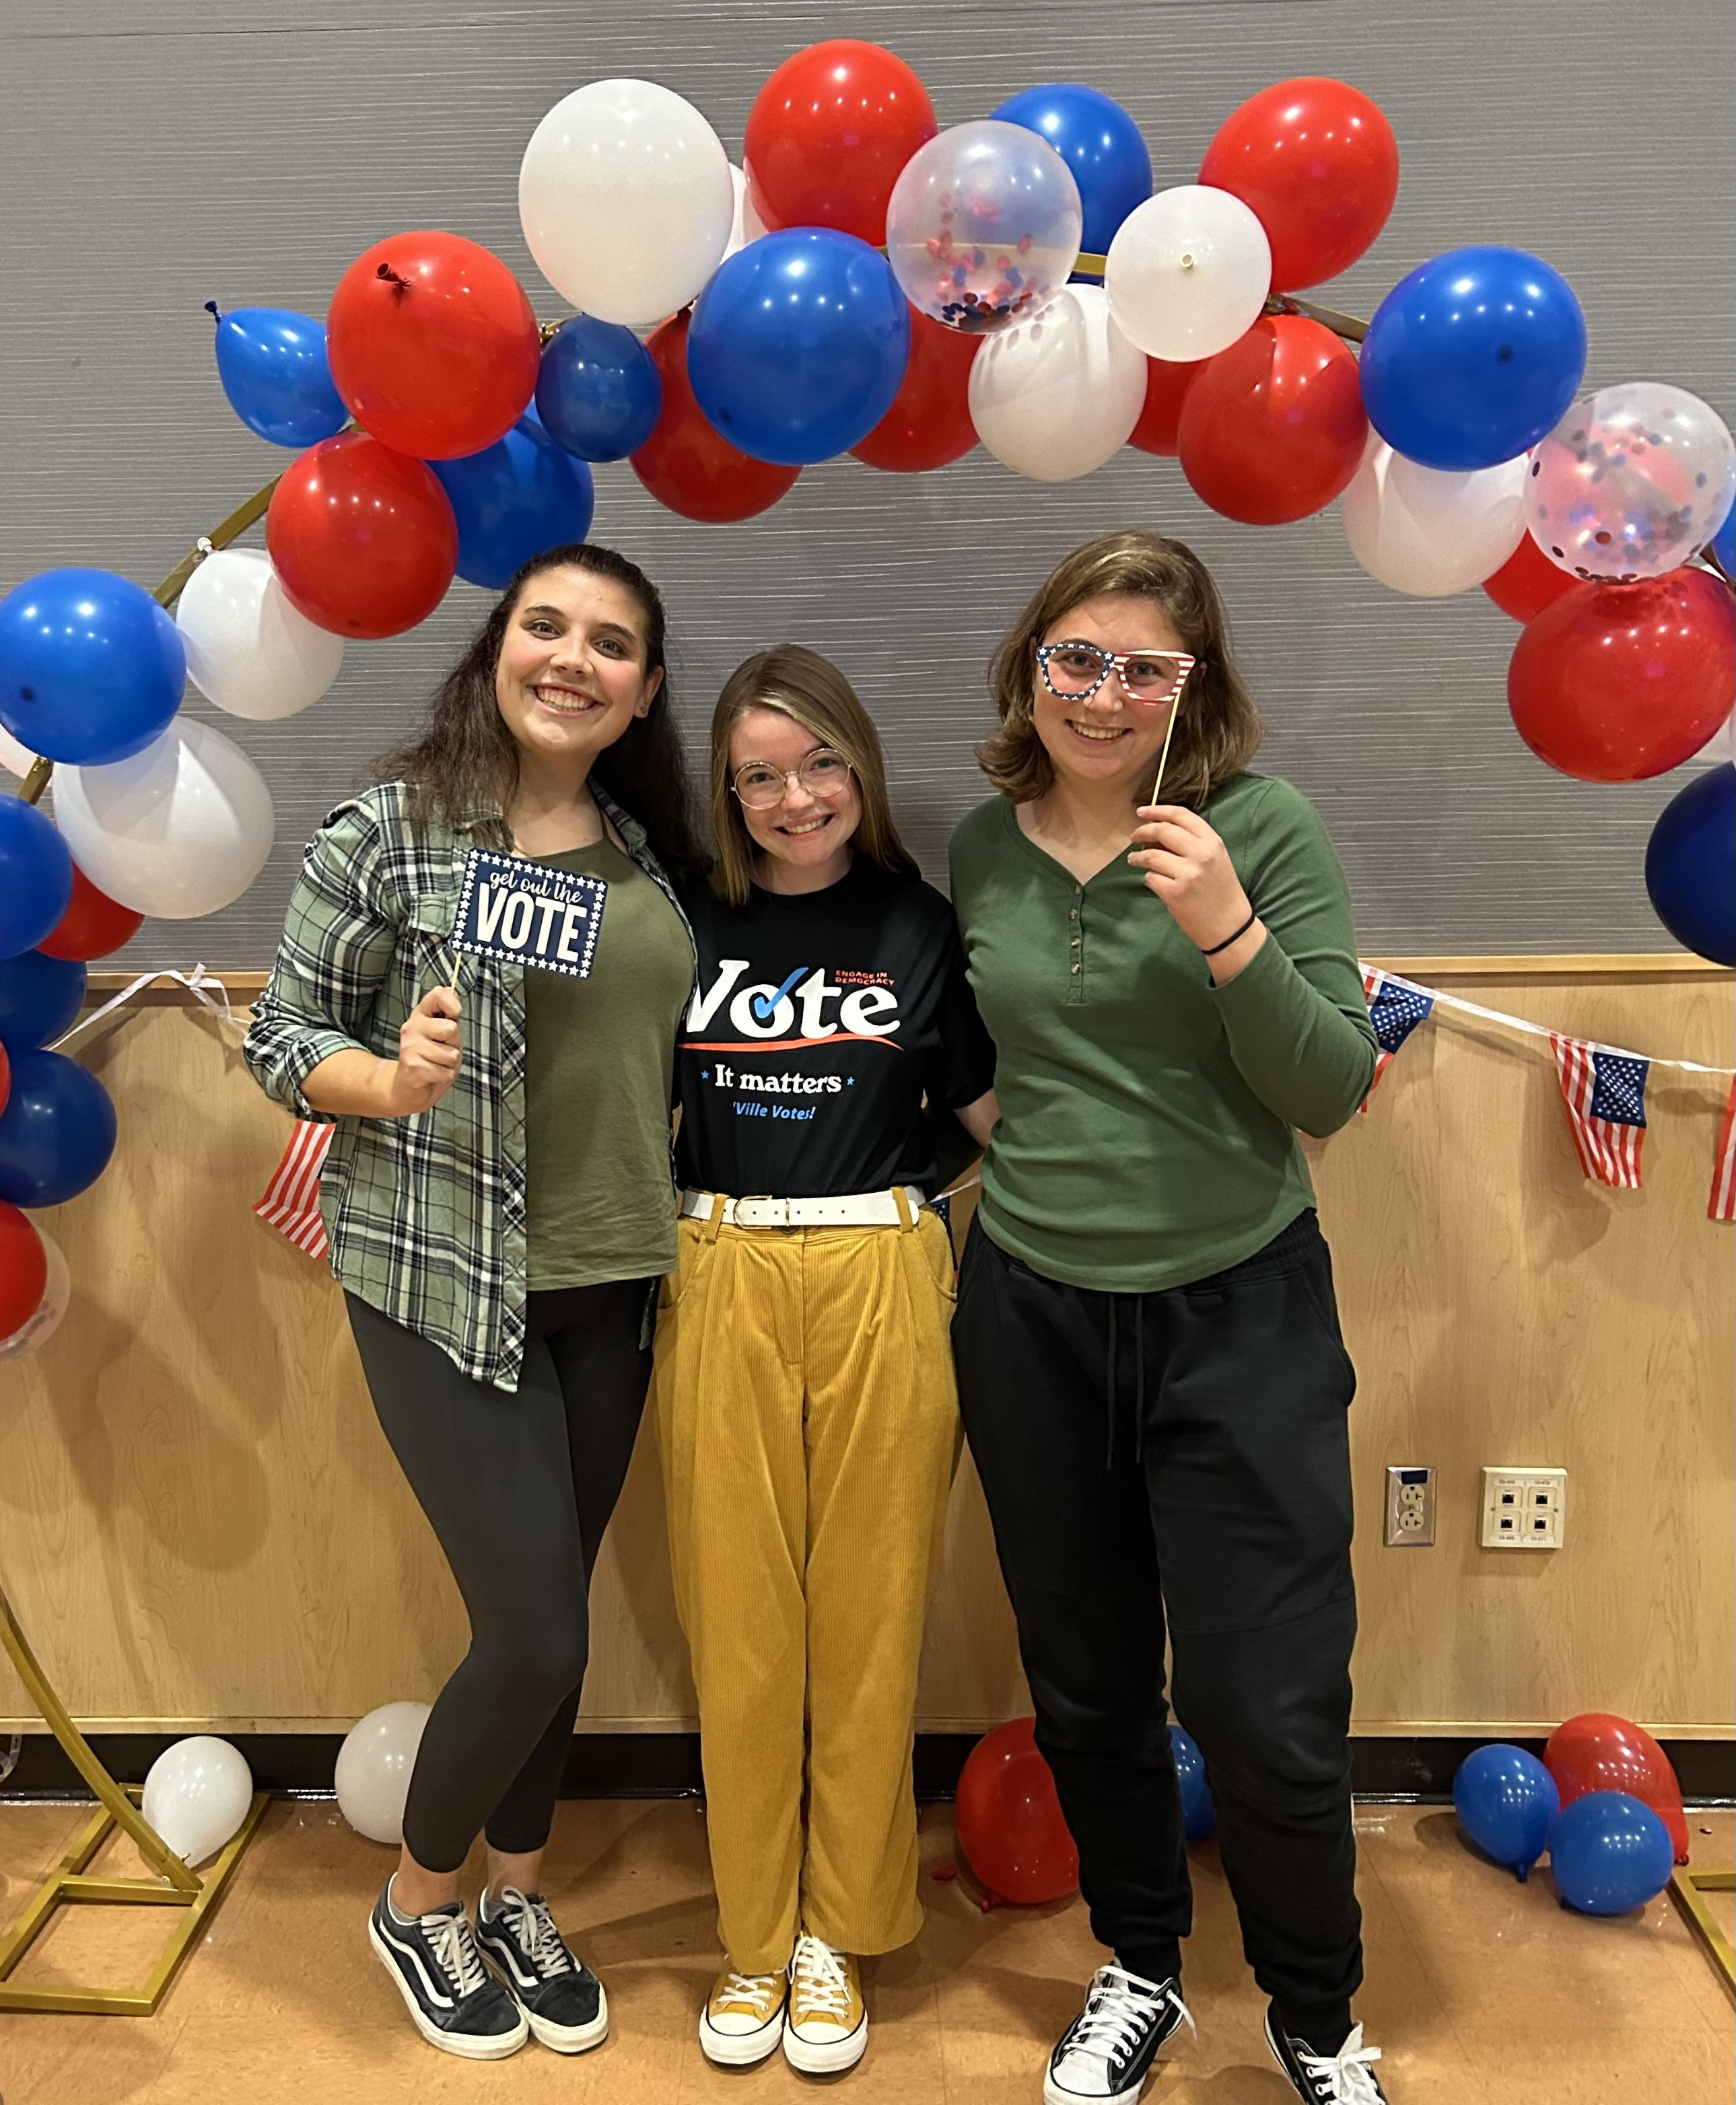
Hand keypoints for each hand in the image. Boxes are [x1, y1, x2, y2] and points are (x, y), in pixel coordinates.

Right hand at [385, 986, 461, 1115]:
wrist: (408, 1089)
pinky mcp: (412, 1066)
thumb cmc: (432, 1059)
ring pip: (450, 1054)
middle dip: (454, 1045)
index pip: (438, 995)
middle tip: (443, 1051)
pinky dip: (444, 1077)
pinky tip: (431, 1076)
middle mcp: (412, 1027)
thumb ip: (449, 1015)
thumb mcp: (446, 1036)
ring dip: (449, 1064)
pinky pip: (445, 1072)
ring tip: (436, 1065)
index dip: (453, 1004)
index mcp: (421, 1015)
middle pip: (451, 1028)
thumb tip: (452, 990)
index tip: (455, 1015)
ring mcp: (410, 1046)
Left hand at [1128, 804, 1262, 975]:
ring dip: (1138, 857)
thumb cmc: (1221, 890)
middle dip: (1142, 831)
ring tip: (1134, 860)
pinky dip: (1148, 878)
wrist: (1229, 925)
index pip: (1181, 816)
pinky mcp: (1175, 893)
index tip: (1142, 811)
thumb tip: (1158, 831)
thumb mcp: (1216, 858)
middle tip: (1133, 836)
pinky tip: (1153, 881)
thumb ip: (1192, 842)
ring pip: (1151, 855)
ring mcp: (1188, 873)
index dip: (1158, 810)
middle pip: (1162, 831)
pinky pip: (1150, 878)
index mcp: (1212, 841)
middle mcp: (1201, 854)